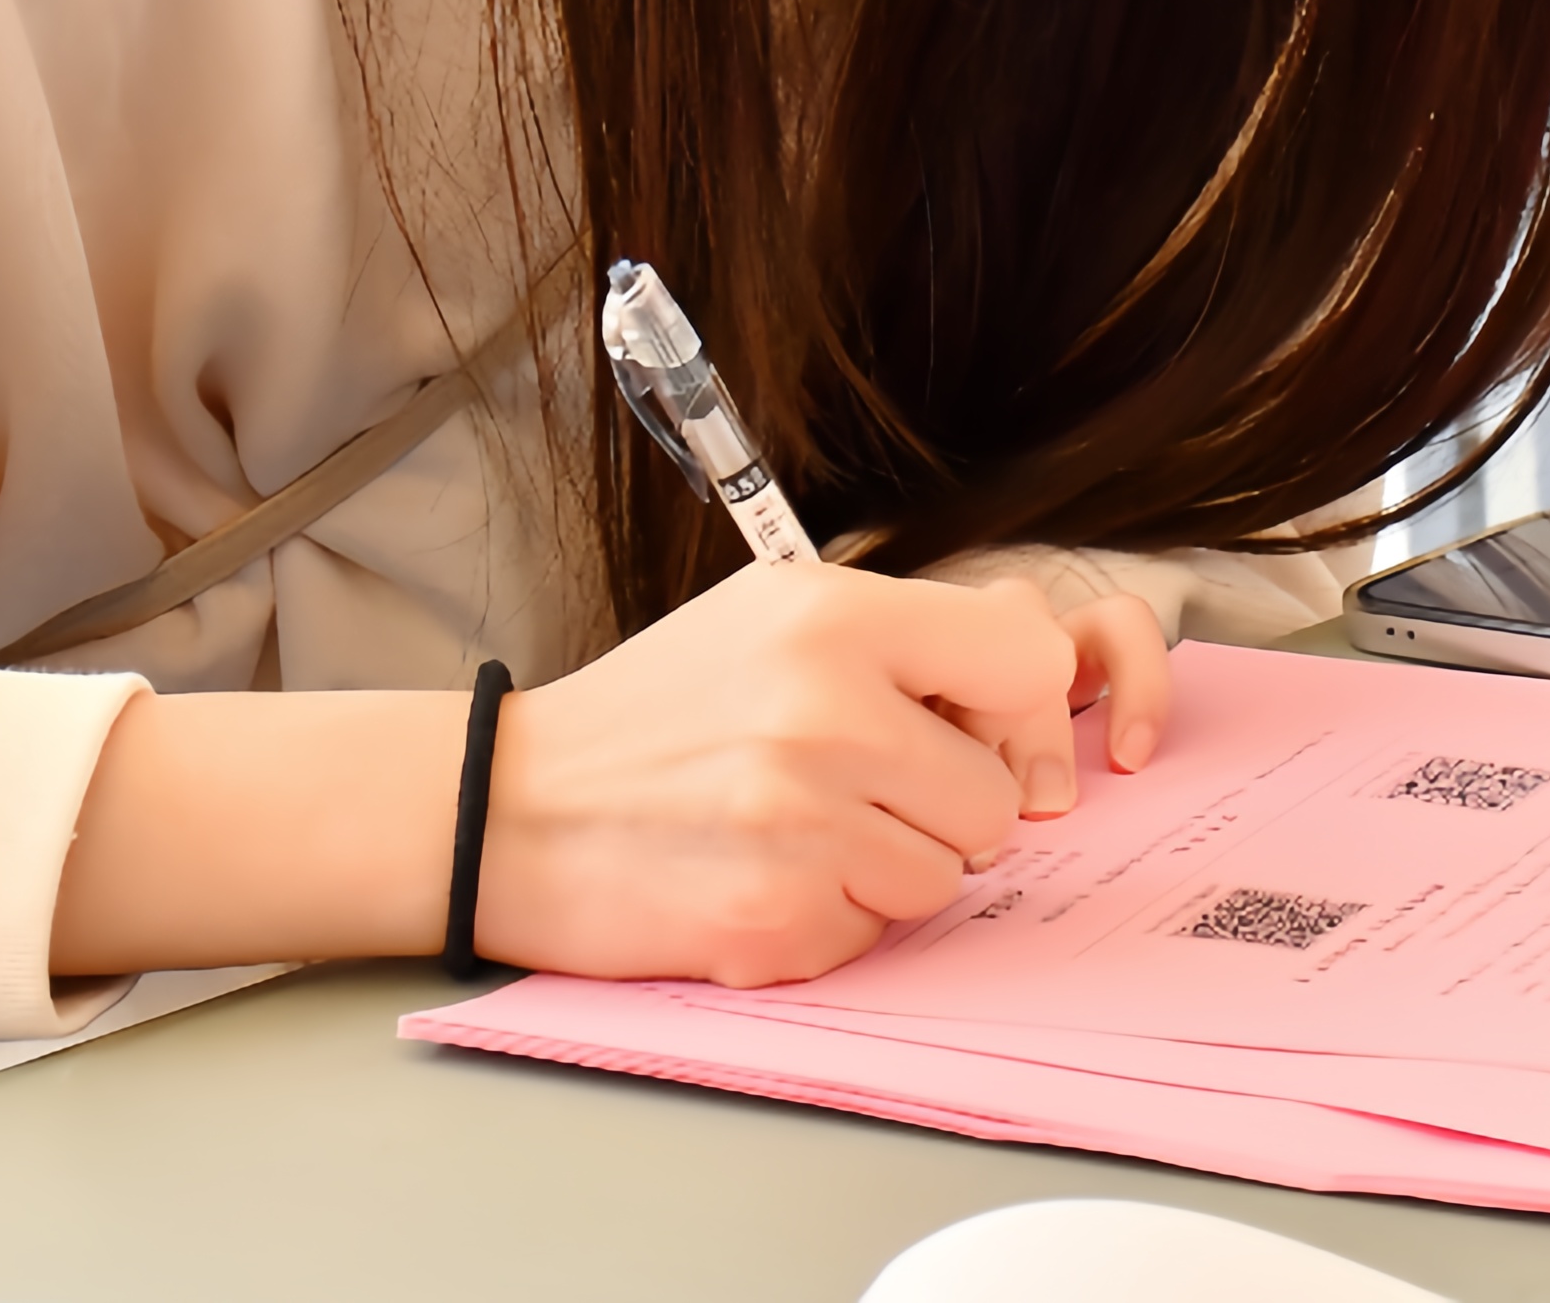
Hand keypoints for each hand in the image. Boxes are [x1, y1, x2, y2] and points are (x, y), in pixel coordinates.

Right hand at [469, 562, 1175, 987]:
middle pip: (997, 797)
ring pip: (945, 877)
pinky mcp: (777, 921)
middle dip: (943, 804)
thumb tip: (1037, 659)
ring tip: (802, 828)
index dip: (1014, 706)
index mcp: (832, 619)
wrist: (512, 809)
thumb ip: (903, 629)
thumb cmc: (657, 710)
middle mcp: (827, 715)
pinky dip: (832, 918)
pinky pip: (876, 935)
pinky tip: (765, 874)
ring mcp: (803, 827)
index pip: (1030, 661)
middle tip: (861, 786)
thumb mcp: (771, 614)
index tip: (974, 723)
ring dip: (888, 867)